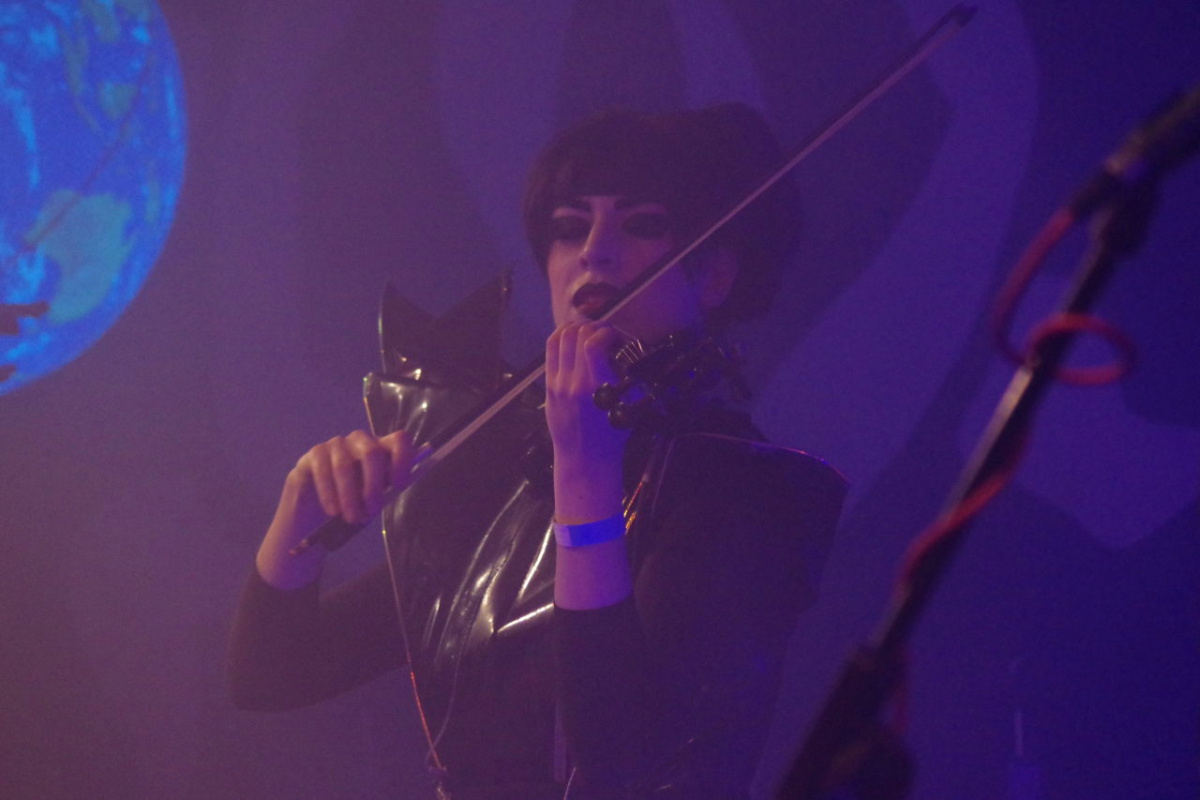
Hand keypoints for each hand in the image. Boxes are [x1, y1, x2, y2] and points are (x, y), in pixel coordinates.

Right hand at [256, 429, 415, 588]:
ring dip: (350, 495)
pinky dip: (329, 494)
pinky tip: (333, 511)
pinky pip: (322, 471)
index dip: (402, 459)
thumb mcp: (373, 498)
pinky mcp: (313, 455)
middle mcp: (359, 441)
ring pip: (345, 465)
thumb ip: (386, 489)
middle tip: (371, 510)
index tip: (398, 485)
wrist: (314, 514)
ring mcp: (335, 445)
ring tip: (352, 517)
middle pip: (372, 451)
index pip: (399, 440)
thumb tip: (399, 484)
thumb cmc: (352, 503)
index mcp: (381, 448)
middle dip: (373, 485)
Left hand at [545, 322, 628, 523]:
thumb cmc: (612, 438)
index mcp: (595, 389)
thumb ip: (632, 379)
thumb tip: (636, 352)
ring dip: (578, 328)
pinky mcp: (549, 385)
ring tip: (591, 332)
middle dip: (596, 327)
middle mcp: (573, 383)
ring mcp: (557, 383)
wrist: (584, 460)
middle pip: (577, 334)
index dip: (608, 332)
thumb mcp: (630, 407)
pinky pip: (550, 349)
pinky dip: (562, 336)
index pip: (593, 344)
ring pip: (560, 336)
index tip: (619, 339)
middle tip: (608, 335)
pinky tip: (574, 337)